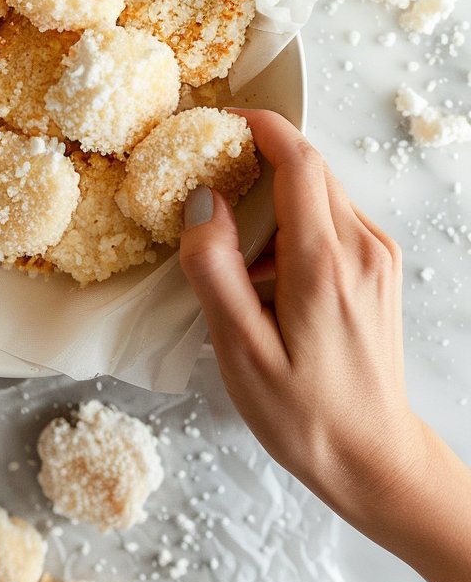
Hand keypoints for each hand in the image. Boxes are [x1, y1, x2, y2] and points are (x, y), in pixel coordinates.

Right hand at [177, 109, 423, 526]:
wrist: (376, 460)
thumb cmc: (305, 417)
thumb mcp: (240, 351)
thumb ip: (215, 270)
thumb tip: (201, 202)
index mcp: (325, 264)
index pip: (299, 161)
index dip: (260, 128)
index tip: (222, 121)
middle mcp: (363, 248)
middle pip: (310, 170)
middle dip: (259, 163)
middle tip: (210, 182)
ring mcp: (378, 258)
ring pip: (321, 194)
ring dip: (275, 201)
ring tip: (236, 253)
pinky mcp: (380, 271)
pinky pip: (333, 222)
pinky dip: (294, 227)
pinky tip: (269, 276)